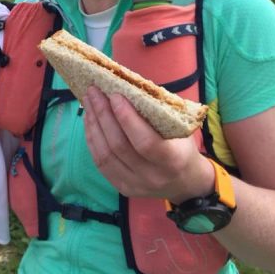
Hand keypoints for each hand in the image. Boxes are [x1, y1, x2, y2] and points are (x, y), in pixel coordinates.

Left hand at [81, 85, 214, 202]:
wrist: (186, 182)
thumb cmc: (182, 146)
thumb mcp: (180, 128)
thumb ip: (157, 112)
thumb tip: (127, 85)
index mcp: (173, 160)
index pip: (145, 141)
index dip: (127, 118)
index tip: (114, 95)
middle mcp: (153, 176)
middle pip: (119, 146)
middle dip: (103, 115)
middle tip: (94, 91)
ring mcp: (136, 185)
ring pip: (105, 155)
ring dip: (94, 125)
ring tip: (88, 102)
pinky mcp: (122, 188)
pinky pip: (101, 163)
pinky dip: (92, 139)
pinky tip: (90, 120)